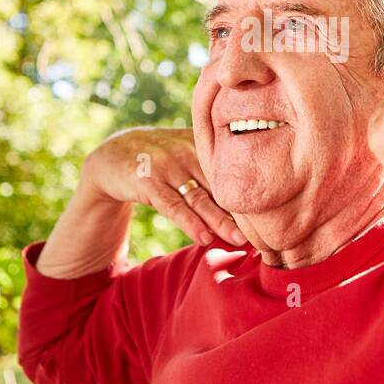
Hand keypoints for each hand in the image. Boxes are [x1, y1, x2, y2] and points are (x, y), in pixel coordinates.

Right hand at [80, 127, 248, 247]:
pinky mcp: (147, 181)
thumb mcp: (185, 154)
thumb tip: (248, 200)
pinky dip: (189, 223)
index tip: (271, 213)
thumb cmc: (160, 161)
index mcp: (201, 143)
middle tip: (264, 230)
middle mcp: (186, 150)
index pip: (231, 170)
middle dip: (242, 209)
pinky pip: (172, 206)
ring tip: (240, 240)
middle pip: (220, 185)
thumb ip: (211, 169)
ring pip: (199, 198)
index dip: (249, 192)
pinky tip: (204, 238)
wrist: (112, 156)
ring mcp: (166, 165)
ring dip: (220, 220)